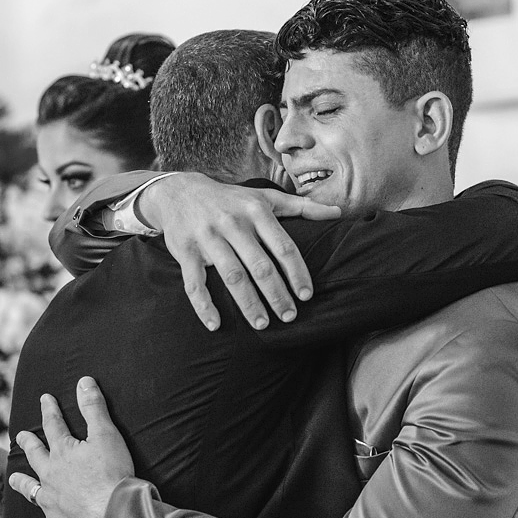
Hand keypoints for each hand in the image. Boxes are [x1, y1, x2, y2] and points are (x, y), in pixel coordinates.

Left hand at [8, 377, 133, 517]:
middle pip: (36, 456)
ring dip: (21, 484)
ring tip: (13, 478)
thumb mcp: (106, 434)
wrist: (113, 514)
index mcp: (63, 453)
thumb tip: (83, 381)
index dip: (50, 410)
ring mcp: (52, 502)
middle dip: (29, 444)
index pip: (54, 426)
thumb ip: (94, 408)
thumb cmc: (112, 474)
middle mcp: (51, 476)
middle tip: (20, 436)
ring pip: (31, 490)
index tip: (45, 399)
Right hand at [138, 173, 340, 330]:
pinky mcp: (185, 252)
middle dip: (276, 294)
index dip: (296, 273)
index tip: (306, 296)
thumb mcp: (265, 198)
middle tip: (289, 317)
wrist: (179, 192)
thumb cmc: (231, 200)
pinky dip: (204, 306)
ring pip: (231, 276)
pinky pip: (194, 283)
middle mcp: (232, 224)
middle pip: (259, 266)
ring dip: (248, 304)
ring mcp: (207, 238)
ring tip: (263, 325)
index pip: (283, 247)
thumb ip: (301, 207)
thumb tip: (338, 213)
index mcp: (255, 212)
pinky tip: (216, 325)